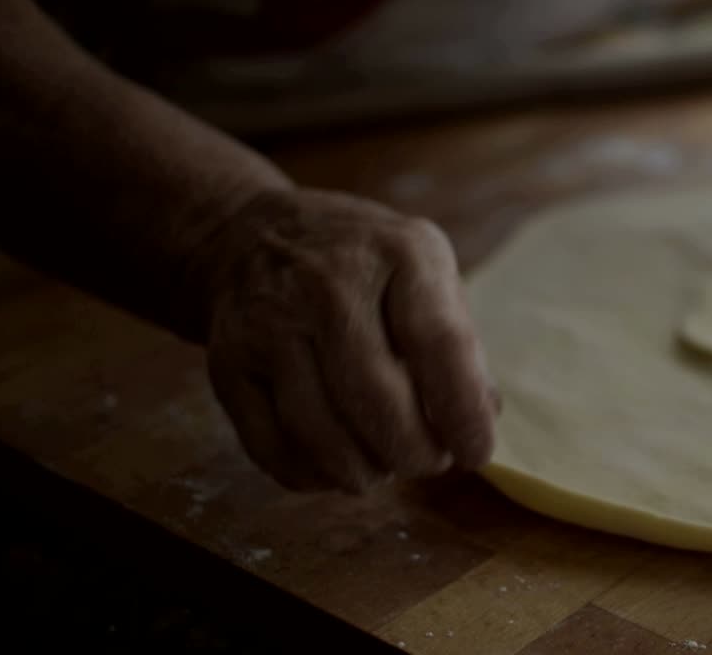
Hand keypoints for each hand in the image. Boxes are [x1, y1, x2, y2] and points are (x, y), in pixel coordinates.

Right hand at [193, 187, 498, 492]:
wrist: (253, 236)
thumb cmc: (364, 267)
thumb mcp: (425, 272)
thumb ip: (459, 343)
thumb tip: (483, 418)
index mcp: (399, 252)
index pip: (438, 343)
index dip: (462, 411)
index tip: (476, 451)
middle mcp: (328, 283)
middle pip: (374, 396)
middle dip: (413, 451)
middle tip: (431, 462)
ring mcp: (269, 323)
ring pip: (320, 432)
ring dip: (365, 470)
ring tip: (387, 464)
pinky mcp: (228, 365)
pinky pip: (273, 448)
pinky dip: (314, 475)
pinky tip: (338, 466)